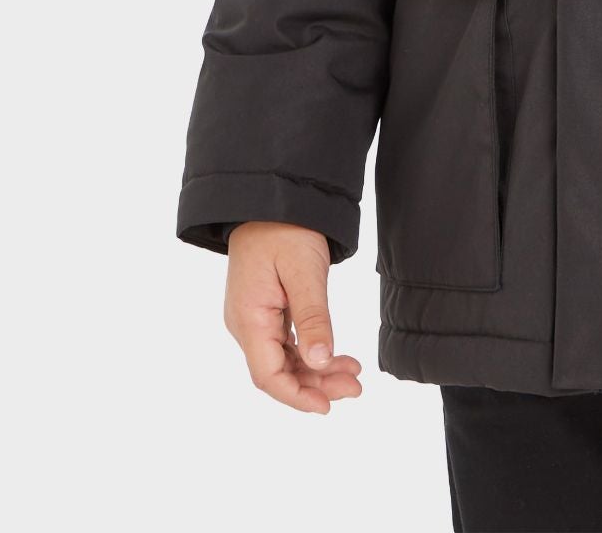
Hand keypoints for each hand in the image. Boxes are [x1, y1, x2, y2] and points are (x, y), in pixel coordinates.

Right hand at [222, 221, 363, 413]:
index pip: (268, 375)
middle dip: (315, 385)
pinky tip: (335, 356)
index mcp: (249, 318)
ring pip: (284, 359)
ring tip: (353, 375)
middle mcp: (246, 323)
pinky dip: (310, 351)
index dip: (296, 396)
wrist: (271, 195)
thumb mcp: (304, 270)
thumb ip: (312, 318)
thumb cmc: (285, 227)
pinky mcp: (266, 307)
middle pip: (277, 371)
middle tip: (355, 388)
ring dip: (316, 370)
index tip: (327, 406)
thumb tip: (320, 362)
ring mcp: (254, 316)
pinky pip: (285, 341)